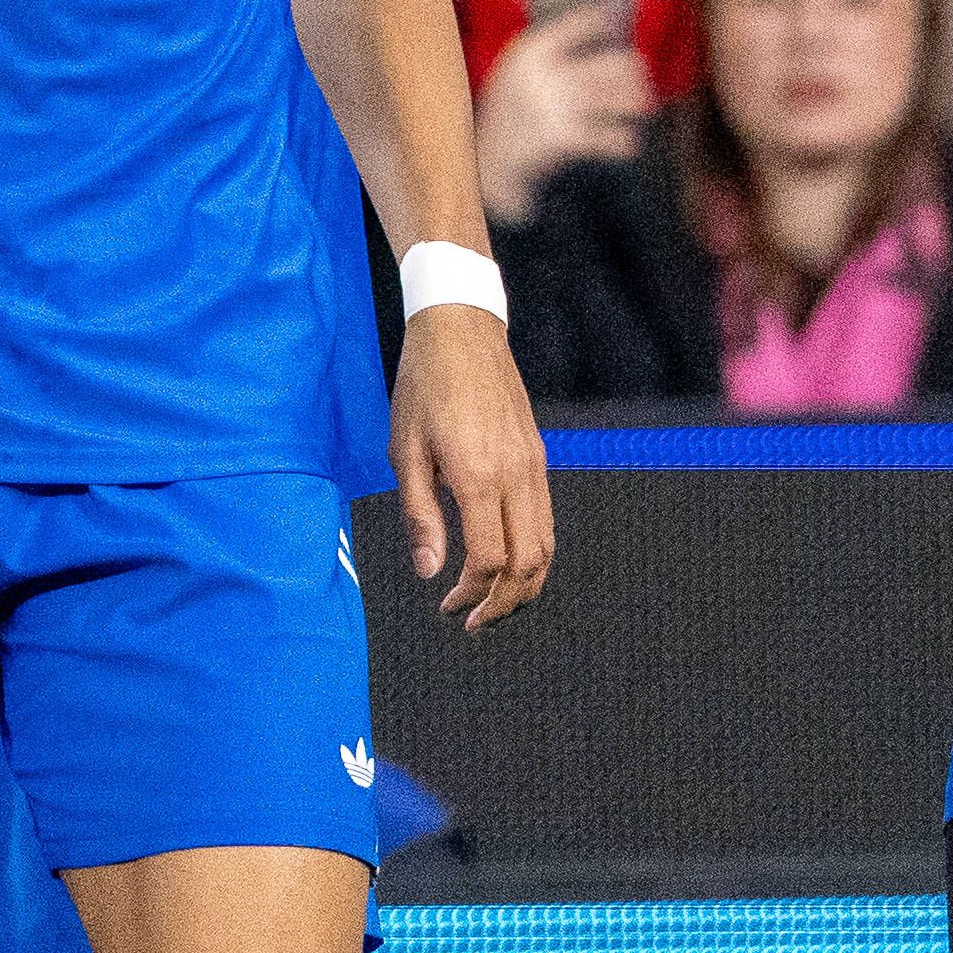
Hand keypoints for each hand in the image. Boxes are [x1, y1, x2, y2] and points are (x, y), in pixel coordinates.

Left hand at [389, 300, 552, 626]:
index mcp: (479, 476)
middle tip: (474, 621)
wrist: (461, 331)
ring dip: (525, 584)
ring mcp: (535, 466)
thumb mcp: (404, 452)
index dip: (471, 593)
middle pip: (530, 563)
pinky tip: (506, 561)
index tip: (448, 606)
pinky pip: (546, 519)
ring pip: (547, 545)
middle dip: (504, 603)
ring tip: (494, 602)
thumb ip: (420, 516)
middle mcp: (517, 475)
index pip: (490, 559)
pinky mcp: (539, 457)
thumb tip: (430, 571)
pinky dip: (534, 553)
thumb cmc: (423, 388)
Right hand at [468, 0, 650, 227]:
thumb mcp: (514, 73)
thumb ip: (549, 52)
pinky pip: (610, 137)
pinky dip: (623, 142)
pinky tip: (627, 144)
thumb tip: (603, 28)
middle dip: (634, 75)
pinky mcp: (564, 137)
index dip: (601, 22)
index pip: (578, 25)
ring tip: (640, 108)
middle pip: (613, 64)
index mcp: (529, 52)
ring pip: (618, 98)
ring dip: (636, 104)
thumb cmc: (508, 114)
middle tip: (640, 83)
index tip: (614, 25)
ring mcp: (556, 105)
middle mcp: (545, 73)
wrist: (486, 162)